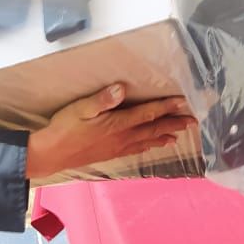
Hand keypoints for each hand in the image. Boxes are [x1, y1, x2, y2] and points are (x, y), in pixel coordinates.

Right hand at [25, 83, 196, 179]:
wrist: (51, 154)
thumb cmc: (64, 127)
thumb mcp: (80, 108)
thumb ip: (102, 99)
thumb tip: (121, 88)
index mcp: (117, 124)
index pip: (147, 114)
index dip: (166, 107)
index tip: (183, 102)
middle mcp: (122, 137)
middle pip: (153, 129)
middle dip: (174, 124)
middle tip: (192, 121)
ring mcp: (117, 148)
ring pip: (146, 141)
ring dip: (164, 136)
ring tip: (178, 136)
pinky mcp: (110, 155)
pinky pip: (136, 150)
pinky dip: (148, 146)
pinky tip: (149, 146)